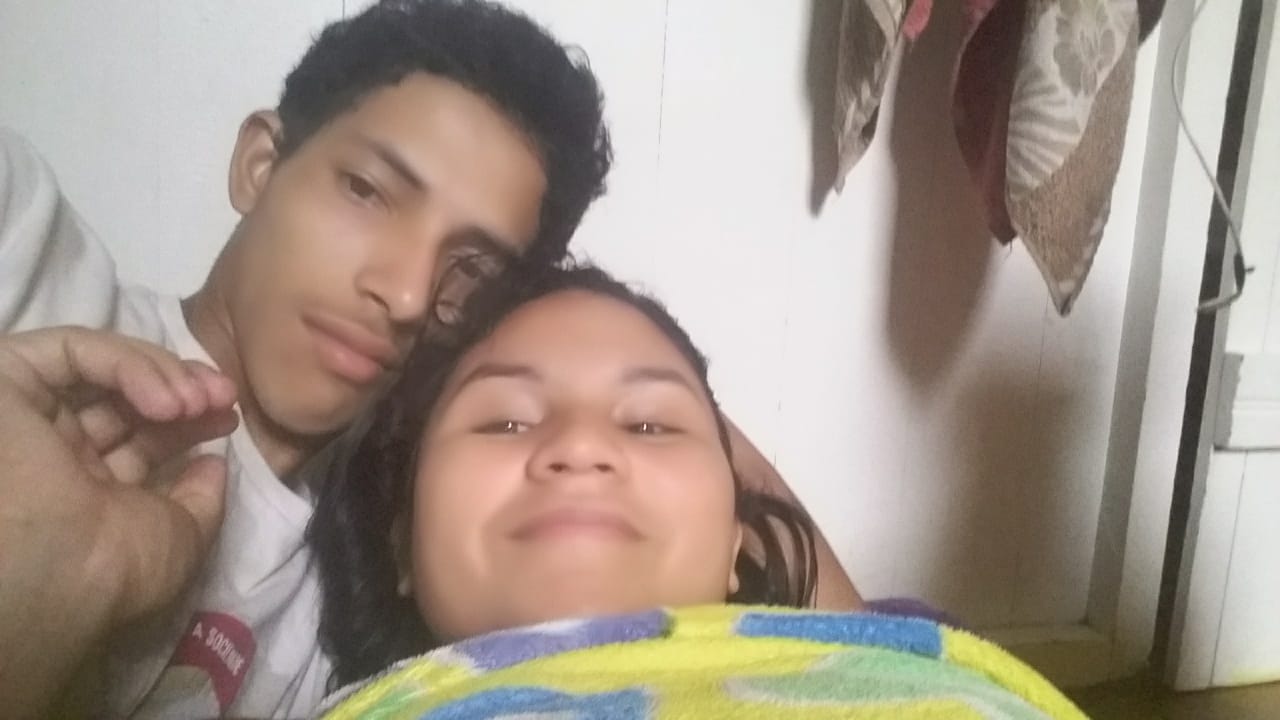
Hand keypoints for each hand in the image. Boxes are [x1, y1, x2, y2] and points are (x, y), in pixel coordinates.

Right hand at [0, 326, 237, 717]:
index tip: (229, 417)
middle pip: (124, 400)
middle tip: (223, 398)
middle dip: (184, 391)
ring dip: (164, 376)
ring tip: (199, 401)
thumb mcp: (176, 542)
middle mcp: (49, 454)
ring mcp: (25, 416)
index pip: (139, 441)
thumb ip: (200, 500)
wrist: (39, 571)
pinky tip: (166, 400)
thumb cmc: (107, 570)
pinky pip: (72, 351)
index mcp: (79, 495)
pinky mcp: (5, 381)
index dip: (188, 423)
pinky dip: (129, 364)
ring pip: (101, 369)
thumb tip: (213, 465)